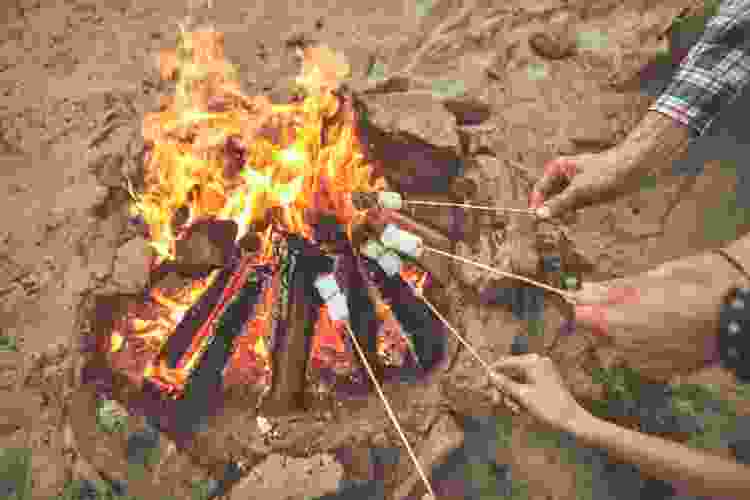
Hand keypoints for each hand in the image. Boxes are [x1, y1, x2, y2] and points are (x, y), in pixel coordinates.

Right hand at [490, 353, 588, 432]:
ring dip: (512, 396)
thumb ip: (505, 383)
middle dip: (503, 389)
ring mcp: (542, 372)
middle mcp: (537, 363)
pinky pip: (525, 386)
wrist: (573, 421)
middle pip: (510, 372)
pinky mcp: (544, 382)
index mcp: (533, 362)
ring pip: (516, 381)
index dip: (492, 374)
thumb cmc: (549, 407)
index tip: (482, 386)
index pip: (504, 362)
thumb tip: (491, 374)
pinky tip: (521, 409)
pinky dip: (521, 397)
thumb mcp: (523, 396)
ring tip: (516, 410)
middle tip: (497, 403)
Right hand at [529, 149, 643, 218]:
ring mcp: (575, 184)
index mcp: (558, 169)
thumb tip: (539, 215)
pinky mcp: (586, 192)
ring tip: (568, 221)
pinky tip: (575, 218)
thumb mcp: (580, 191)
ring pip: (561, 203)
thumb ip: (558, 204)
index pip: (539, 190)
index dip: (536, 205)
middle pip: (549, 198)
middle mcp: (564, 176)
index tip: (537, 221)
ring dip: (562, 214)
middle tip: (555, 224)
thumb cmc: (607, 173)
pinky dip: (572, 213)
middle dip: (551, 211)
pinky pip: (573, 205)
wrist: (635, 167)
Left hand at [572, 251, 749, 379]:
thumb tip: (582, 290)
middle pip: (599, 332)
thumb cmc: (687, 295)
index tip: (583, 303)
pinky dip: (644, 349)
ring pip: (619, 347)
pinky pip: (638, 359)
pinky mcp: (654, 372)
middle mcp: (623, 346)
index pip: (579, 317)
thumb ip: (609, 290)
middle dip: (607, 321)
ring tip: (654, 320)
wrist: (726, 323)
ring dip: (627, 336)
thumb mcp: (646, 283)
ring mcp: (639, 362)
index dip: (582, 308)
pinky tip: (663, 336)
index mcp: (616, 321)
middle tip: (630, 307)